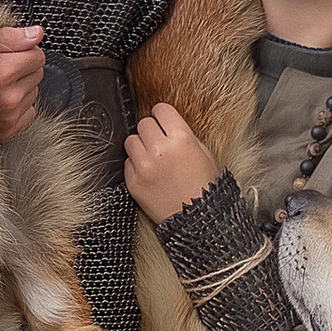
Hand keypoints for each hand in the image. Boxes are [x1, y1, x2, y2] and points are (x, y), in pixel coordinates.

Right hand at [0, 22, 44, 142]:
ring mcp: (9, 115)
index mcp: (2, 72)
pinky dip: (19, 105)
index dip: (24, 50)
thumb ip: (12, 36)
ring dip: (20, 86)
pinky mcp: (9, 128)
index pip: (36, 55)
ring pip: (34, 91)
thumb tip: (36, 33)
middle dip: (23, 67)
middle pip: (37, 72)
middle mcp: (8, 96)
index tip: (9, 52)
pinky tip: (0, 101)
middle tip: (0, 68)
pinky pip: (29, 111)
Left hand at [124, 101, 222, 223]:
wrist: (198, 220)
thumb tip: (166, 125)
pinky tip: (150, 174)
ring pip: (131, 141)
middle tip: (160, 143)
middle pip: (144, 124)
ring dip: (141, 147)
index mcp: (181, 139)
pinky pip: (127, 163)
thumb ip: (184, 135)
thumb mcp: (204, 154)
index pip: (161, 110)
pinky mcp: (133, 182)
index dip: (162, 115)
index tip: (162, 121)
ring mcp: (144, 166)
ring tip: (153, 159)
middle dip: (152, 131)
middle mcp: (160, 150)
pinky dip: (136, 166)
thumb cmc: (204, 187)